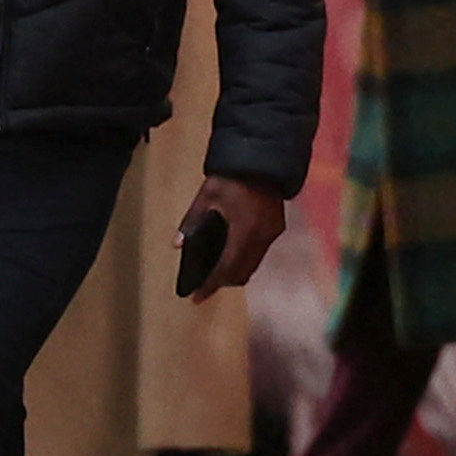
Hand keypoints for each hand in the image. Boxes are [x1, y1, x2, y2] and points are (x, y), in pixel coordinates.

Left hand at [179, 175, 285, 299]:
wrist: (262, 158)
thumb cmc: (233, 175)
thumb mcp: (206, 196)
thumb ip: (192, 221)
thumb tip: (178, 244)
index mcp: (244, 229)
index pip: (226, 267)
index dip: (211, 284)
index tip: (198, 297)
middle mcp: (262, 236)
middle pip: (242, 272)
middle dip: (223, 283)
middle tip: (204, 288)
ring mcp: (272, 233)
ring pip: (253, 265)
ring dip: (235, 273)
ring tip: (215, 275)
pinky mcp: (276, 227)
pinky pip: (260, 253)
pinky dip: (245, 260)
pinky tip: (231, 257)